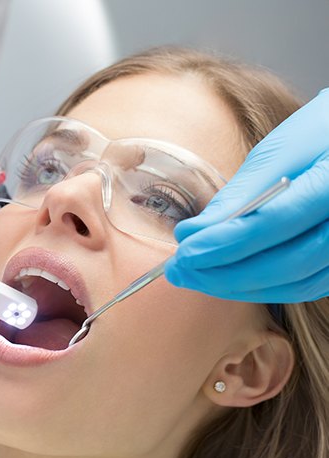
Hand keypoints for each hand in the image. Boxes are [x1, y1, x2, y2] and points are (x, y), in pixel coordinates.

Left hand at [165, 89, 328, 302]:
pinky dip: (260, 287)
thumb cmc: (319, 134)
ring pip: (294, 284)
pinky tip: (225, 279)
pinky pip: (303, 286)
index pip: (275, 223)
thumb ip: (240, 195)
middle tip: (179, 271)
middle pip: (287, 265)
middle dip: (224, 274)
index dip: (224, 243)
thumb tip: (191, 233)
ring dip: (237, 286)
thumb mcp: (280, 151)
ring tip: (194, 276)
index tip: (183, 252)